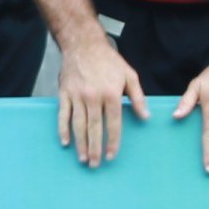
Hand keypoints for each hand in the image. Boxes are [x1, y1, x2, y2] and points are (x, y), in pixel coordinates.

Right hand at [55, 32, 143, 167]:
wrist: (83, 43)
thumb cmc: (108, 60)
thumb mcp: (129, 75)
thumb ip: (137, 97)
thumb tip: (145, 117)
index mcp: (111, 94)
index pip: (113, 124)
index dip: (112, 142)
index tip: (111, 156)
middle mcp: (93, 97)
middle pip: (94, 128)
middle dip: (95, 148)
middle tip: (95, 165)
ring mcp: (77, 95)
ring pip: (78, 125)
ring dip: (81, 144)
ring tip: (83, 159)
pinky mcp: (64, 93)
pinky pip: (63, 114)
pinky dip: (62, 129)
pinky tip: (65, 142)